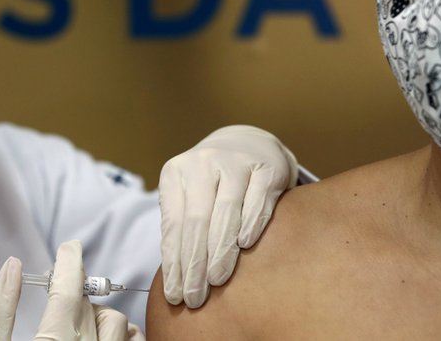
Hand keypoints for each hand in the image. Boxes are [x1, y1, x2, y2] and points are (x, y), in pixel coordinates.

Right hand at [0, 241, 144, 340]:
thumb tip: (12, 267)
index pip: (69, 287)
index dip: (70, 261)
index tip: (69, 249)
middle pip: (91, 304)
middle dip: (75, 296)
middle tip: (60, 303)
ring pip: (117, 322)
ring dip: (100, 319)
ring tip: (78, 329)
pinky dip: (123, 335)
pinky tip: (101, 338)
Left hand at [159, 125, 297, 307]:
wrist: (247, 143)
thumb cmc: (212, 182)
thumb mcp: (189, 195)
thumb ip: (182, 226)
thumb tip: (176, 277)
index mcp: (176, 172)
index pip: (173, 224)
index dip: (174, 262)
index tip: (174, 295)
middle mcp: (203, 163)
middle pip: (196, 220)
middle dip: (194, 264)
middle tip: (194, 298)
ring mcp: (235, 162)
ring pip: (225, 212)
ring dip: (220, 251)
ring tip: (216, 281)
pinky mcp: (266, 167)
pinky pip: (257, 200)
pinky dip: (251, 224)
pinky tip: (245, 247)